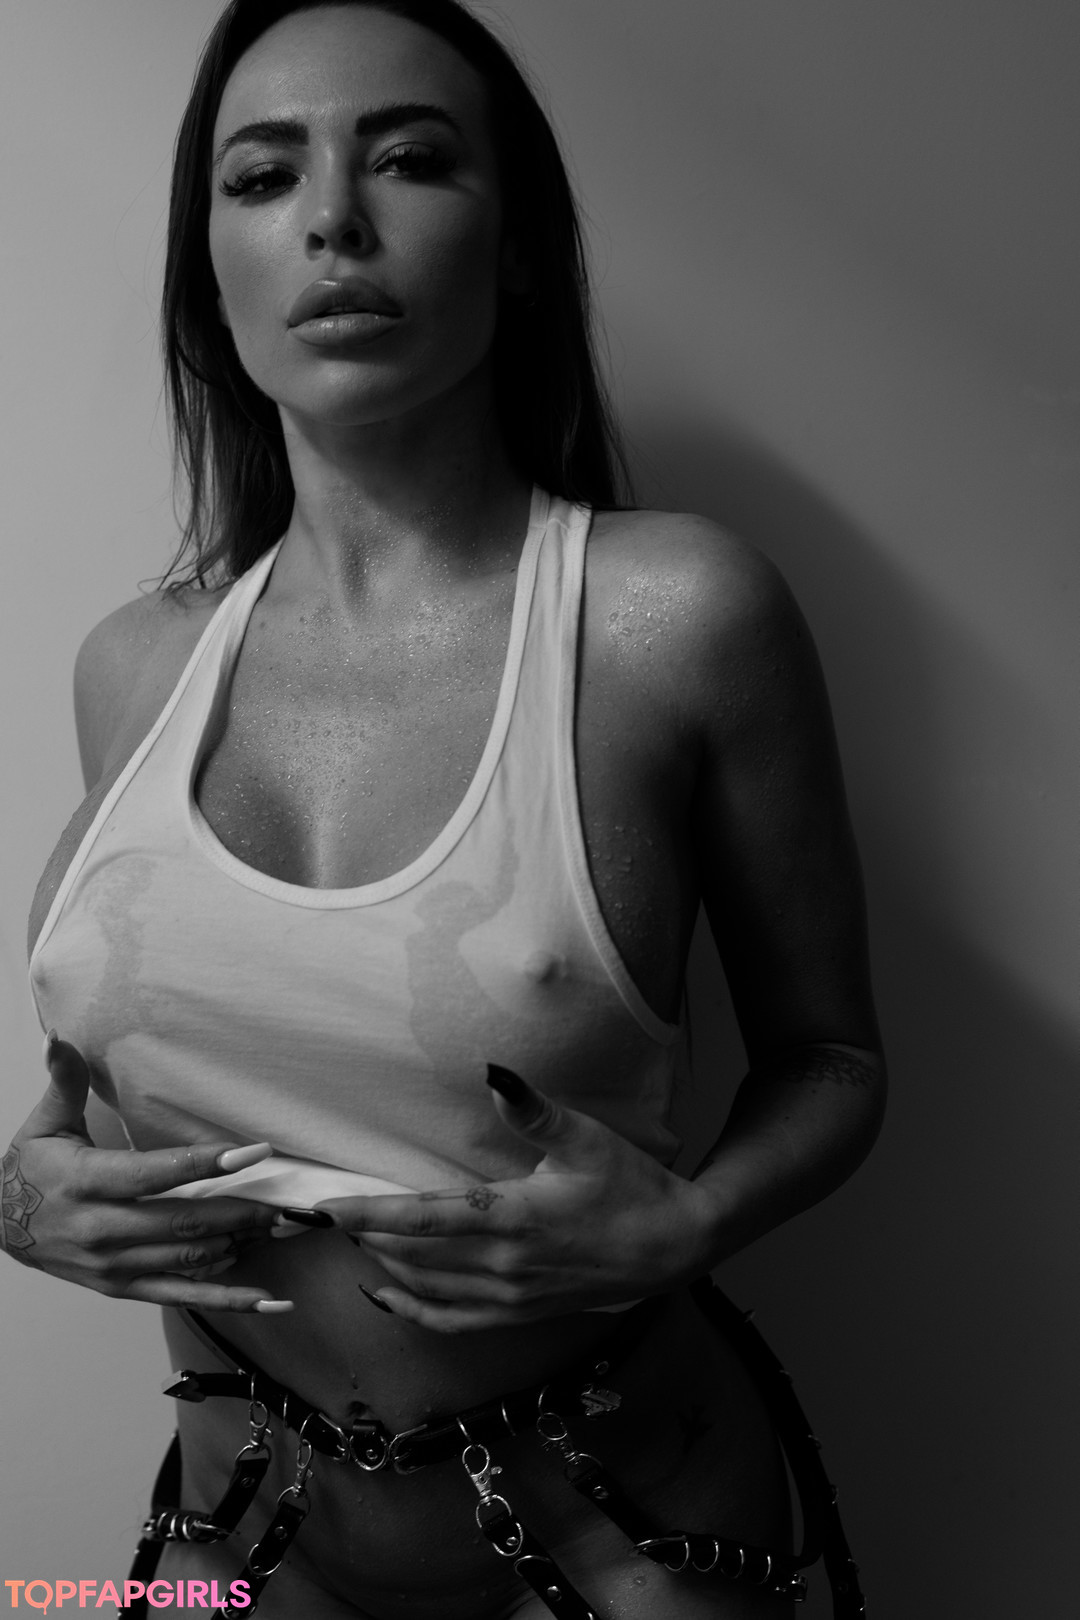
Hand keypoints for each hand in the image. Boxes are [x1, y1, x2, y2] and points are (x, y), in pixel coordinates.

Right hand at [0, 1032, 291, 1312]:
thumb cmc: (30, 1170)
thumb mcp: (45, 1123)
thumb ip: (65, 1080)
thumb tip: (59, 1036)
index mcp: (89, 1181)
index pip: (156, 1173)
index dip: (207, 1162)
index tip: (253, 1152)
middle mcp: (103, 1228)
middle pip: (182, 1223)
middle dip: (239, 1212)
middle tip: (285, 1203)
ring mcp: (113, 1264)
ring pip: (187, 1260)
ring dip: (238, 1246)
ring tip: (279, 1230)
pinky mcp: (121, 1288)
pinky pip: (180, 1296)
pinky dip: (226, 1299)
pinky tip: (266, 1299)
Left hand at [315, 1065, 718, 1331]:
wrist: (673, 1248)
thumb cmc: (631, 1186)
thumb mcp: (586, 1139)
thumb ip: (533, 1111)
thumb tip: (494, 1074)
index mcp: (514, 1218)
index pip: (422, 1218)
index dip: (367, 1214)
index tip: (321, 1209)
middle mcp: (505, 1265)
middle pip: (411, 1255)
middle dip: (362, 1234)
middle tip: (322, 1214)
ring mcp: (510, 1298)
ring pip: (425, 1287)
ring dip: (382, 1263)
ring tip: (351, 1236)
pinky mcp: (518, 1315)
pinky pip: (450, 1321)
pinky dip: (411, 1309)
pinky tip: (386, 1292)